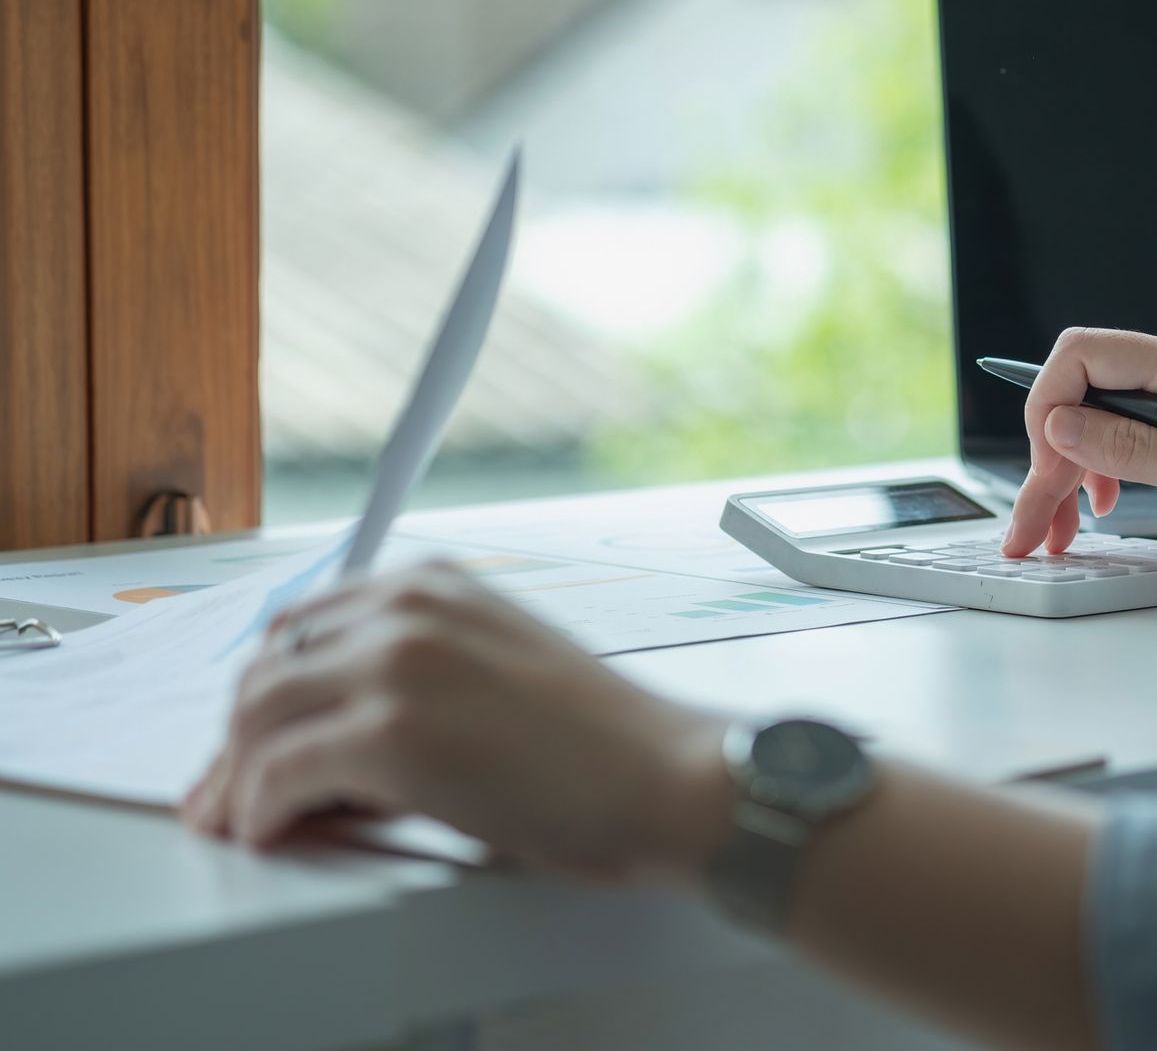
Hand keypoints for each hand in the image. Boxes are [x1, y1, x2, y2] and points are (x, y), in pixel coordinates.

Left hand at [182, 564, 733, 879]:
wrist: (666, 776)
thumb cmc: (603, 743)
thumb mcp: (500, 664)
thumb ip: (418, 670)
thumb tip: (332, 732)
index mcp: (432, 584)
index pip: (302, 626)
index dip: (265, 692)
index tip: (252, 740)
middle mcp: (405, 608)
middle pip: (266, 669)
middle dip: (236, 741)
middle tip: (229, 795)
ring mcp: (394, 665)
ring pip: (256, 720)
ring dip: (237, 781)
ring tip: (248, 823)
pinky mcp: (388, 734)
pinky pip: (276, 776)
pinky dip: (260, 813)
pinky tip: (275, 833)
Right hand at [1003, 328, 1156, 554]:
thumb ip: (1133, 447)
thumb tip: (1060, 425)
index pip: (1082, 356)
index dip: (1044, 408)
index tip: (1040, 474)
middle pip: (1086, 390)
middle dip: (1051, 459)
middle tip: (1035, 530)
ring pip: (1104, 410)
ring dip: (1074, 466)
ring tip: (1067, 528)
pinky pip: (1134, 421)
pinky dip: (1109, 460)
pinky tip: (1109, 499)